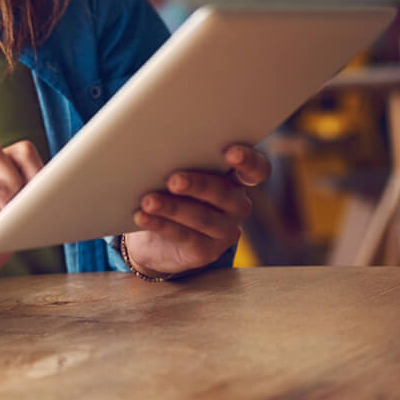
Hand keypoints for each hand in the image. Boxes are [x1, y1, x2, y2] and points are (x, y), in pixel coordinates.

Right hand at [0, 138, 41, 306]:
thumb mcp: (10, 233)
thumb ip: (26, 213)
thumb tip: (57, 204)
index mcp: (1, 182)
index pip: (30, 157)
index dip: (45, 175)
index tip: (50, 201)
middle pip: (18, 148)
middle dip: (33, 173)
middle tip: (29, 204)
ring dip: (9, 179)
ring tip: (9, 208)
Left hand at [123, 143, 269, 277]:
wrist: (154, 239)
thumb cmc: (169, 193)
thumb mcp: (176, 173)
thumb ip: (179, 161)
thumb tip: (156, 148)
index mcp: (235, 179)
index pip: (256, 169)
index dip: (248, 161)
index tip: (230, 153)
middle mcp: (237, 204)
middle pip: (224, 193)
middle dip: (198, 185)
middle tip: (173, 180)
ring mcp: (225, 231)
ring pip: (202, 217)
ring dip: (173, 207)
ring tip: (148, 201)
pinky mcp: (207, 252)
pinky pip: (184, 236)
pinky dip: (160, 224)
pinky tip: (142, 217)